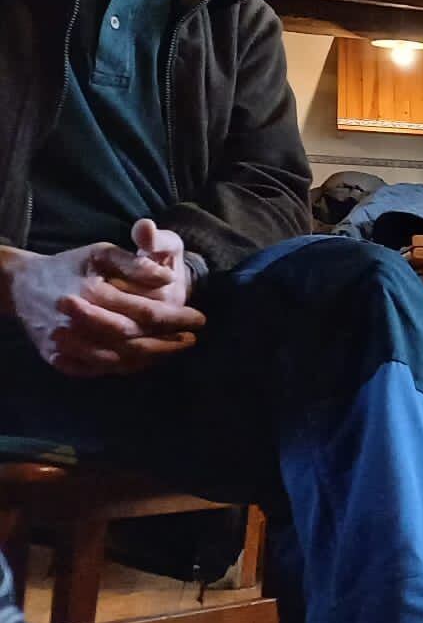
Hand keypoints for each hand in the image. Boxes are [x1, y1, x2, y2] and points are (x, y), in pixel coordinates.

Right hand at [1, 223, 204, 376]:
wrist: (22, 285)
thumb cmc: (71, 265)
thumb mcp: (102, 252)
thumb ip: (136, 263)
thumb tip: (169, 277)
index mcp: (90, 294)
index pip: (145, 312)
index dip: (176, 318)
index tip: (200, 319)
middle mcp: (75, 323)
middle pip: (133, 342)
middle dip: (168, 343)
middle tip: (192, 339)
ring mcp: (63, 345)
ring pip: (117, 361)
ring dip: (151, 358)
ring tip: (175, 349)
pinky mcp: (56, 359)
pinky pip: (97, 370)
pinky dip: (124, 367)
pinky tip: (144, 360)